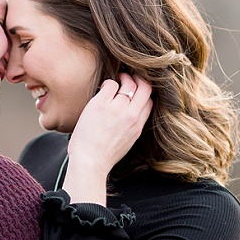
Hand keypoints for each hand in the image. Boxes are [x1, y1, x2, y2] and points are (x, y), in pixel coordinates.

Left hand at [63, 74, 152, 204]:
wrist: (90, 162)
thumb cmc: (103, 155)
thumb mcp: (126, 142)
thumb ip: (131, 127)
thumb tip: (129, 115)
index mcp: (138, 126)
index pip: (149, 102)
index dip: (144, 93)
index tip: (136, 90)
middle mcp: (131, 116)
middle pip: (145, 88)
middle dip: (140, 79)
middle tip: (131, 77)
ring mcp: (117, 109)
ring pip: (128, 83)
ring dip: (123, 78)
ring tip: (118, 78)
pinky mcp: (101, 105)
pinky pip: (110, 84)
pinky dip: (108, 83)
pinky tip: (102, 89)